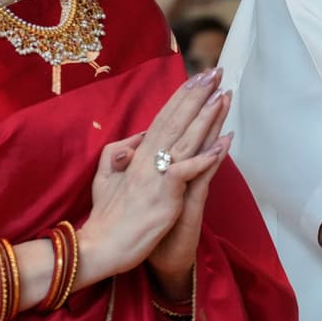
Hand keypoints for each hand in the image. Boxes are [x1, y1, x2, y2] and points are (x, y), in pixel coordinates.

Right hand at [79, 69, 230, 282]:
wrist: (99, 248)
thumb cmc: (106, 217)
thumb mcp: (105, 178)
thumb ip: (118, 154)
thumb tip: (135, 137)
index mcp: (136, 155)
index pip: (162, 118)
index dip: (180, 97)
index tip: (197, 77)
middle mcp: (146, 160)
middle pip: (176, 121)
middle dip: (196, 95)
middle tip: (215, 72)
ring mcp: (155, 177)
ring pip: (185, 140)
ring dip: (205, 117)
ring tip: (222, 96)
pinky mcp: (163, 196)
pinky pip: (186, 172)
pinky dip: (205, 158)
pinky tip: (223, 145)